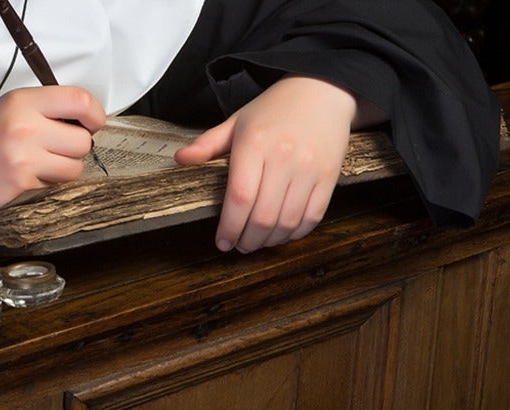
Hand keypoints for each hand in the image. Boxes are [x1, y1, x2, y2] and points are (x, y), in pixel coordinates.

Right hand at [0, 86, 105, 229]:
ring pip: (75, 165)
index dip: (95, 114)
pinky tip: (25, 180)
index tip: (93, 123)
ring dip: (64, 170)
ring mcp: (23, 153)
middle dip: (75, 149)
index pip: (79, 99)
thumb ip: (39, 110)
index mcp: (20, 100)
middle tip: (56, 151)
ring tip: (39, 167)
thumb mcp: (1, 112)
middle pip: (83, 138)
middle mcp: (24, 123)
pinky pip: (56, 183)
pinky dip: (47, 184)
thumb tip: (80, 119)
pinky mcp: (21, 181)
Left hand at [175, 75, 373, 252]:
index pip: (239, 197)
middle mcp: (284, 157)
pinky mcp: (330, 176)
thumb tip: (180, 160)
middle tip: (238, 245)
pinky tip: (282, 233)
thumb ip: (208, 144)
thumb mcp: (237, 121)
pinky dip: (296, 233)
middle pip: (263, 216)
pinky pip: (313, 216)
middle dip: (247, 240)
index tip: (221, 242)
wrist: (322, 90)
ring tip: (257, 241)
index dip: (229, 227)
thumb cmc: (274, 108)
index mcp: (255, 143)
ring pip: (288, 221)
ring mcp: (310, 168)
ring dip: (270, 240)